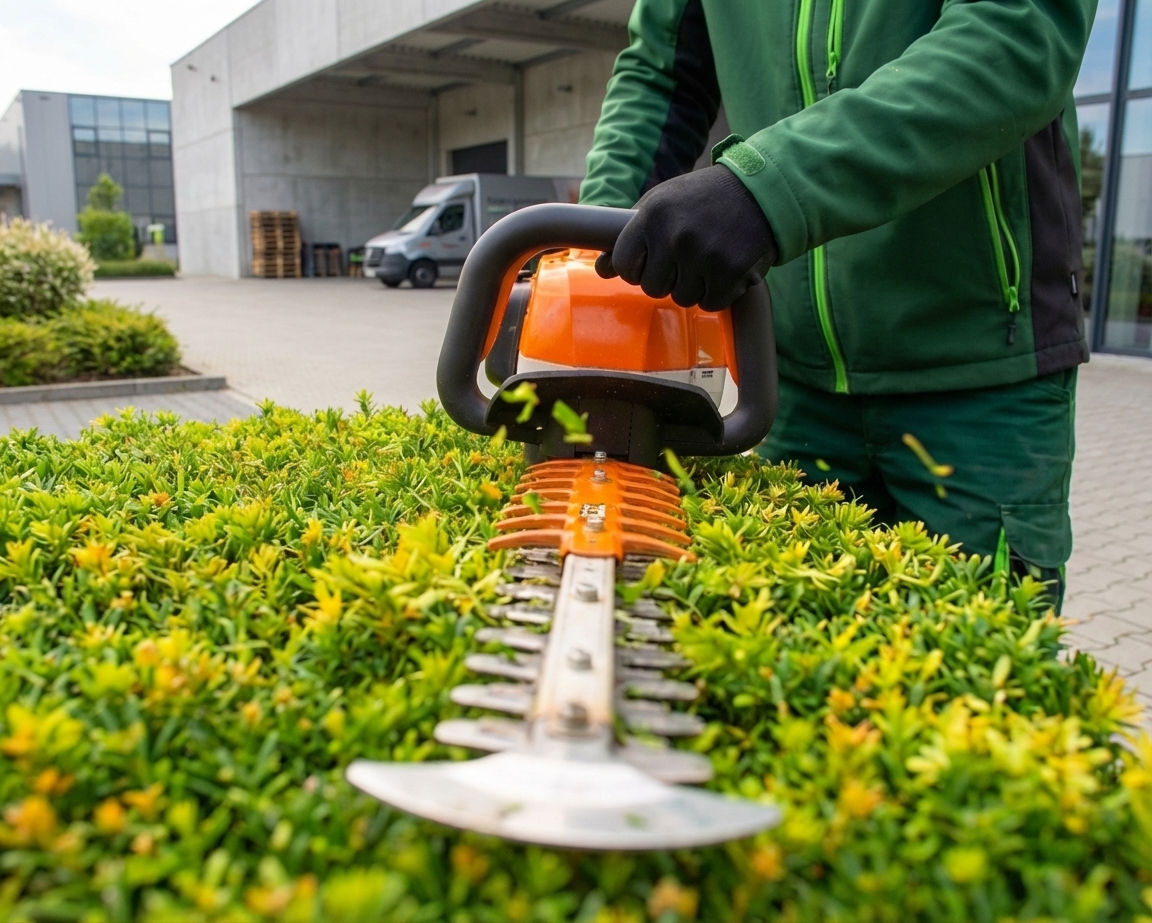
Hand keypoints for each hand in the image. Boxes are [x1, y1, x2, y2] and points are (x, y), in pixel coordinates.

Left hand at [596, 165, 777, 309]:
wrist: (760, 191)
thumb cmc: (704, 199)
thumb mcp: (663, 203)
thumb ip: (631, 235)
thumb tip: (601, 270)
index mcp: (652, 215)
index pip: (624, 265)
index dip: (636, 269)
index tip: (650, 262)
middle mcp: (675, 235)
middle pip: (653, 288)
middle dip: (668, 278)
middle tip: (686, 257)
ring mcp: (703, 255)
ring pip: (682, 298)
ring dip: (694, 286)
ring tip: (708, 258)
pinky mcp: (729, 271)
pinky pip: (710, 303)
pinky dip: (717, 292)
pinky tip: (724, 268)